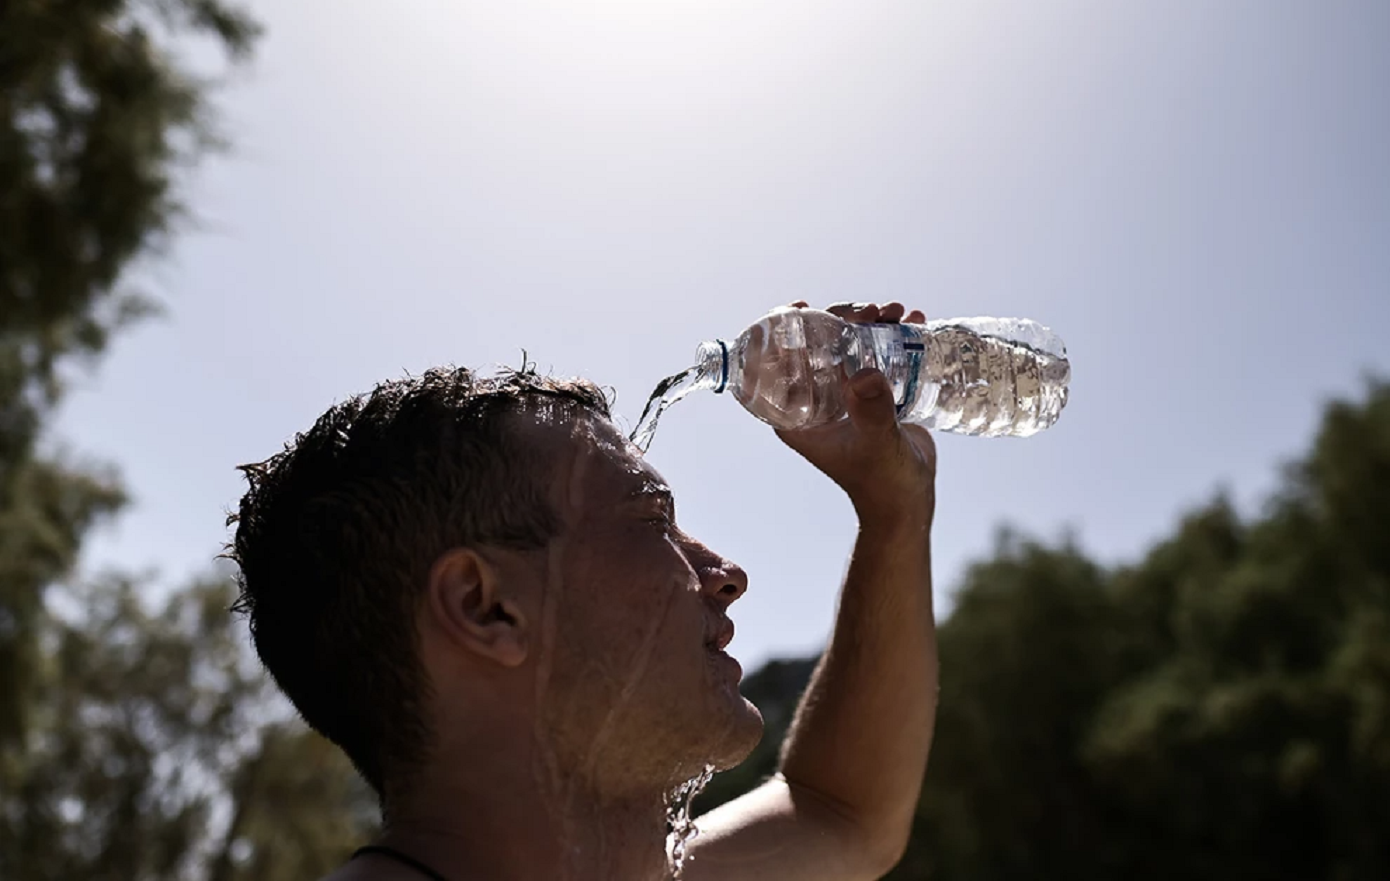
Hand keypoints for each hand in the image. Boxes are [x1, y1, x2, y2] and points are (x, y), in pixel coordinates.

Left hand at [774, 301, 936, 530]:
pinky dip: (890, 336)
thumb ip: (871, 413)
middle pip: (815, 346)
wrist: (909, 499)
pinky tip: (911, 322)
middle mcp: (815, 402)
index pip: (775, 365)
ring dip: (869, 323)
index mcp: (796, 416)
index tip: (801, 305)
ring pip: (847, 345)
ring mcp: (844, 395)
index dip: (782, 330)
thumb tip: (866, 374)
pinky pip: (873, 354)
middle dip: (839, 319)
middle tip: (869, 312)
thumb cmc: (883, 482)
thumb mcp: (875, 444)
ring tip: (895, 313)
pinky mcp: (870, 393)